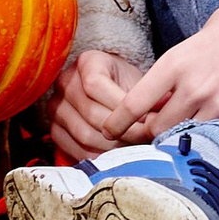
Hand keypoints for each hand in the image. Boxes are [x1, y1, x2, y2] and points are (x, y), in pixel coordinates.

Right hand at [47, 48, 147, 163]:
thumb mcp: (138, 82)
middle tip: (144, 141)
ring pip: (84, 134)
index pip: (95, 85)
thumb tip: (163, 115)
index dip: (122, 106)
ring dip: (112, 147)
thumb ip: (147, 97)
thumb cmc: (126, 86)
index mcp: (86, 61)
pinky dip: (98, 157)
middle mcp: (65, 81)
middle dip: (122, 132)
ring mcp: (56, 106)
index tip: (145, 119)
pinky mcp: (55, 129)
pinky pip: (76, 149)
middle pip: (91, 114)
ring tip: (132, 149)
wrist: (112, 92)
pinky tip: (115, 157)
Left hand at [122, 0, 218, 131]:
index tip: (108, 130)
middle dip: (150, 135)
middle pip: (158, 129)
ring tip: (176, 137)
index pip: (136, 103)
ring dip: (178, 140)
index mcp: (174, 63)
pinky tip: (207, 134)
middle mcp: (194, 87)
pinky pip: (216, 137)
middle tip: (146, 137)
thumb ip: (172, 78)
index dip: (118, 121)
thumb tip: (152, 107)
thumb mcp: (189, 47)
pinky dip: (208, 139)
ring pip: (186, 137)